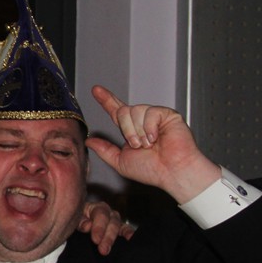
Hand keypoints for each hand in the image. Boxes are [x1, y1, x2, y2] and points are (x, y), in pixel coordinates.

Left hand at [77, 200, 134, 255]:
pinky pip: (125, 229)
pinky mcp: (118, 229)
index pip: (100, 214)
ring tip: (110, 250)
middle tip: (103, 250)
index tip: (96, 240)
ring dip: (114, 238)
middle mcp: (105, 212)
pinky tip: (130, 238)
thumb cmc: (73, 222)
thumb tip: (88, 225)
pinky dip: (128, 233)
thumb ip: (79, 222)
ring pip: (118, 226)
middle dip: (108, 237)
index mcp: (93, 207)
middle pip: (111, 221)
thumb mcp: (73, 221)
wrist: (70, 229)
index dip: (99, 227)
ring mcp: (112, 220)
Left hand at [85, 86, 220, 203]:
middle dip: (126, 130)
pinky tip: (157, 138)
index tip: (96, 90)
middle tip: (138, 146)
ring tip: (150, 144)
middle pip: (122, 111)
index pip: (116, 111)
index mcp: (131, 131)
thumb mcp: (121, 162)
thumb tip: (89, 141)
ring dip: (138, 131)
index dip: (106, 100)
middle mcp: (142, 121)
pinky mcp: (168, 114)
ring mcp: (155, 117)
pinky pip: (150, 112)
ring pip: (135, 110)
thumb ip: (105, 150)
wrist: (172, 172)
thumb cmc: (152, 170)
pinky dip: (150, 128)